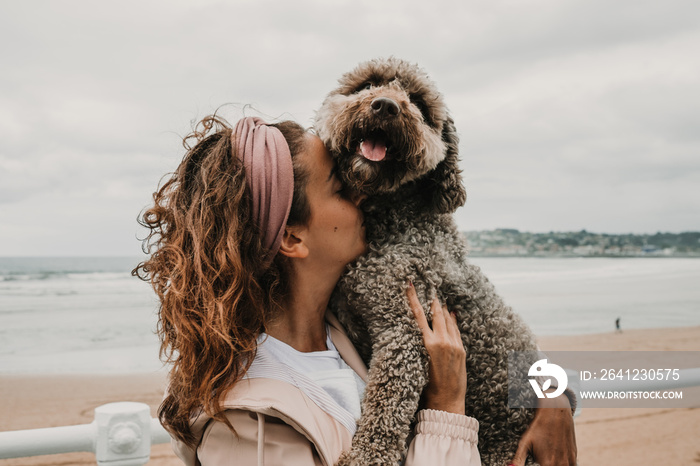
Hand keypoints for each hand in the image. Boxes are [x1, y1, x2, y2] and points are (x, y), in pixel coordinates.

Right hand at [407, 283, 466, 414]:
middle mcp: (442, 341)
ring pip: (448, 321)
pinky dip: (453, 321)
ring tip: (439, 301)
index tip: (410, 285)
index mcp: (428, 344)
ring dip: (443, 310)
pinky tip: (452, 315)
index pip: (419, 315)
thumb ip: (420, 343)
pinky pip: (456, 331)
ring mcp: (454, 345)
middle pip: (436, 314)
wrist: (445, 401)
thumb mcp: (418, 362)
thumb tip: (420, 329)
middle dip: (433, 302)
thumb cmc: (427, 386)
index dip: (414, 299)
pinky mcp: (462, 350)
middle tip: (430, 290)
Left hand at [509, 390, 576, 465]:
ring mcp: (570, 461)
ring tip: (547, 457)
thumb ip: (518, 460)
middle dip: (544, 465)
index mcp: (548, 464)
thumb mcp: (525, 443)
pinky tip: (554, 458)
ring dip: (554, 465)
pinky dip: (562, 465)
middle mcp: (561, 464)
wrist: (556, 412)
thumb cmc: (539, 426)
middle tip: (539, 460)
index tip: (536, 463)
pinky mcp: (574, 457)